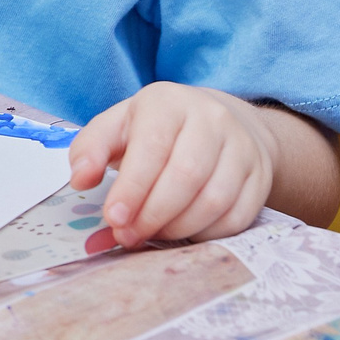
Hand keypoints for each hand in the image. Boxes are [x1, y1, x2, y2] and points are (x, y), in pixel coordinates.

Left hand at [68, 82, 276, 246]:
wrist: (218, 120)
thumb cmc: (156, 127)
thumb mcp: (118, 125)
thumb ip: (91, 149)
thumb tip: (79, 179)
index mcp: (168, 103)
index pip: (152, 148)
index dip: (133, 188)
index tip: (113, 218)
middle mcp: (211, 120)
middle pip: (185, 176)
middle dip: (152, 214)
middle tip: (128, 235)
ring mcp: (242, 148)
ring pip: (214, 200)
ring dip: (178, 228)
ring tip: (152, 235)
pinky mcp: (260, 177)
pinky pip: (237, 217)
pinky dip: (207, 234)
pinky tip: (183, 234)